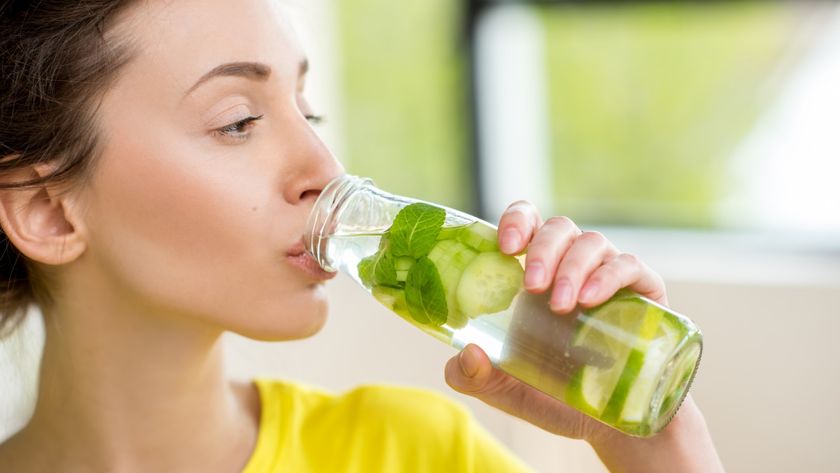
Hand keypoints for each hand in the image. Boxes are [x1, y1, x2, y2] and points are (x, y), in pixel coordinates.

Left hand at [443, 201, 723, 470]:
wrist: (611, 425)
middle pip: (558, 228)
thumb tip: (466, 353)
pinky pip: (629, 265)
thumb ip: (472, 377)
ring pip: (591, 242)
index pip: (527, 224)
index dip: (516, 222)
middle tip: (533, 286)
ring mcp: (608, 276)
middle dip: (543, 249)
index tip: (506, 247)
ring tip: (562, 305)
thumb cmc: (555, 397)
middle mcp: (571, 266)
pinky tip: (592, 299)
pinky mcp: (643, 292)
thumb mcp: (505, 391)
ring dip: (572, 267)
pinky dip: (609, 275)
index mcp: (535, 275)